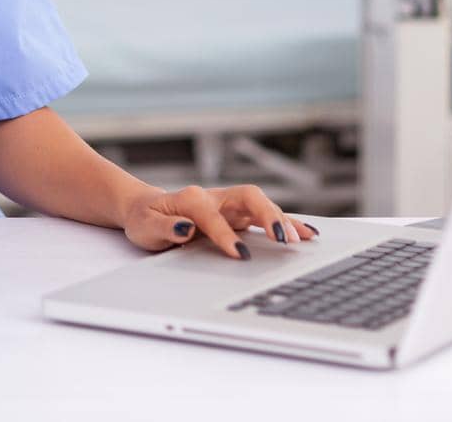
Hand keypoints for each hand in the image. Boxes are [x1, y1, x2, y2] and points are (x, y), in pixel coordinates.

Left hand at [121, 184, 319, 257]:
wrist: (145, 208)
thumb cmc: (145, 219)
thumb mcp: (144, 227)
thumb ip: (163, 228)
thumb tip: (186, 229)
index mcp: (191, 199)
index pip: (213, 216)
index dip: (226, 235)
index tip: (239, 254)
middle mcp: (214, 197)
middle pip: (248, 197)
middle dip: (268, 216)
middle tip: (283, 240)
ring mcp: (228, 204)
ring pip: (261, 204)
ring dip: (282, 220)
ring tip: (303, 239)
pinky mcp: (237, 214)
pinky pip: (265, 215)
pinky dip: (286, 222)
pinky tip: (306, 233)